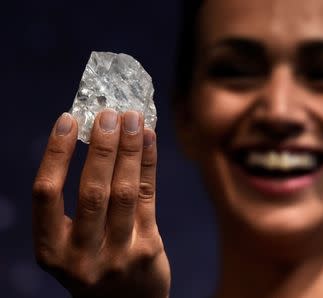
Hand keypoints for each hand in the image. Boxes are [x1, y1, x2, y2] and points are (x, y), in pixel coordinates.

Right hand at [32, 110, 169, 297]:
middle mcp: (80, 256)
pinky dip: (147, 164)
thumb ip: (80, 203)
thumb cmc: (95, 263)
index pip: (46, 194)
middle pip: (91, 191)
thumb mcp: (74, 243)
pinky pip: (147, 197)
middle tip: (109, 113)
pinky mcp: (147, 250)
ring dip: (129, 150)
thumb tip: (96, 138)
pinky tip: (149, 139)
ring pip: (124, 192)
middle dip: (102, 147)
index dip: (56, 154)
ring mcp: (117, 255)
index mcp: (51, 251)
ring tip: (134, 119)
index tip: (68, 120)